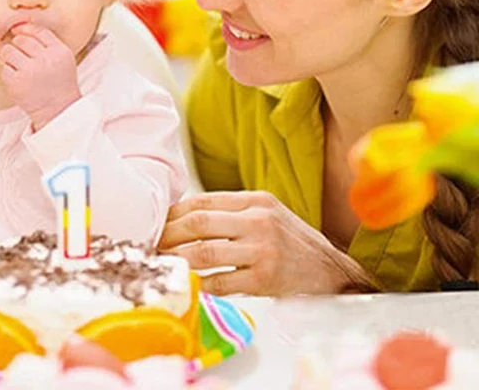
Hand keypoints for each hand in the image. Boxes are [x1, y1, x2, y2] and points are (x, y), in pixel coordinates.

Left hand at [0, 23, 80, 130]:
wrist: (58, 109)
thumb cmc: (59, 81)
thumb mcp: (63, 58)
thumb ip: (47, 42)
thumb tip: (19, 26)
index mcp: (59, 51)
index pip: (38, 31)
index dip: (25, 28)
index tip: (17, 31)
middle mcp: (45, 59)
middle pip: (21, 40)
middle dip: (17, 45)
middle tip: (22, 56)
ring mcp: (30, 71)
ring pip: (8, 51)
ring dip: (9, 56)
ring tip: (17, 65)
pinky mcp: (17, 83)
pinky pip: (4, 68)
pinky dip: (8, 72)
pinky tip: (18, 79)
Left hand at [158, 191, 362, 295]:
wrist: (333, 272)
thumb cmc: (294, 242)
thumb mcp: (268, 213)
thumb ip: (233, 211)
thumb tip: (186, 216)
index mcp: (257, 200)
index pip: (203, 201)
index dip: (174, 212)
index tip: (157, 221)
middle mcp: (259, 220)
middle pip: (198, 223)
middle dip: (168, 234)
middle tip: (151, 243)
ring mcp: (262, 250)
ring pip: (204, 252)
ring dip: (176, 259)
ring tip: (161, 263)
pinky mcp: (265, 279)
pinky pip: (220, 281)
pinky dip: (199, 283)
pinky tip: (188, 283)